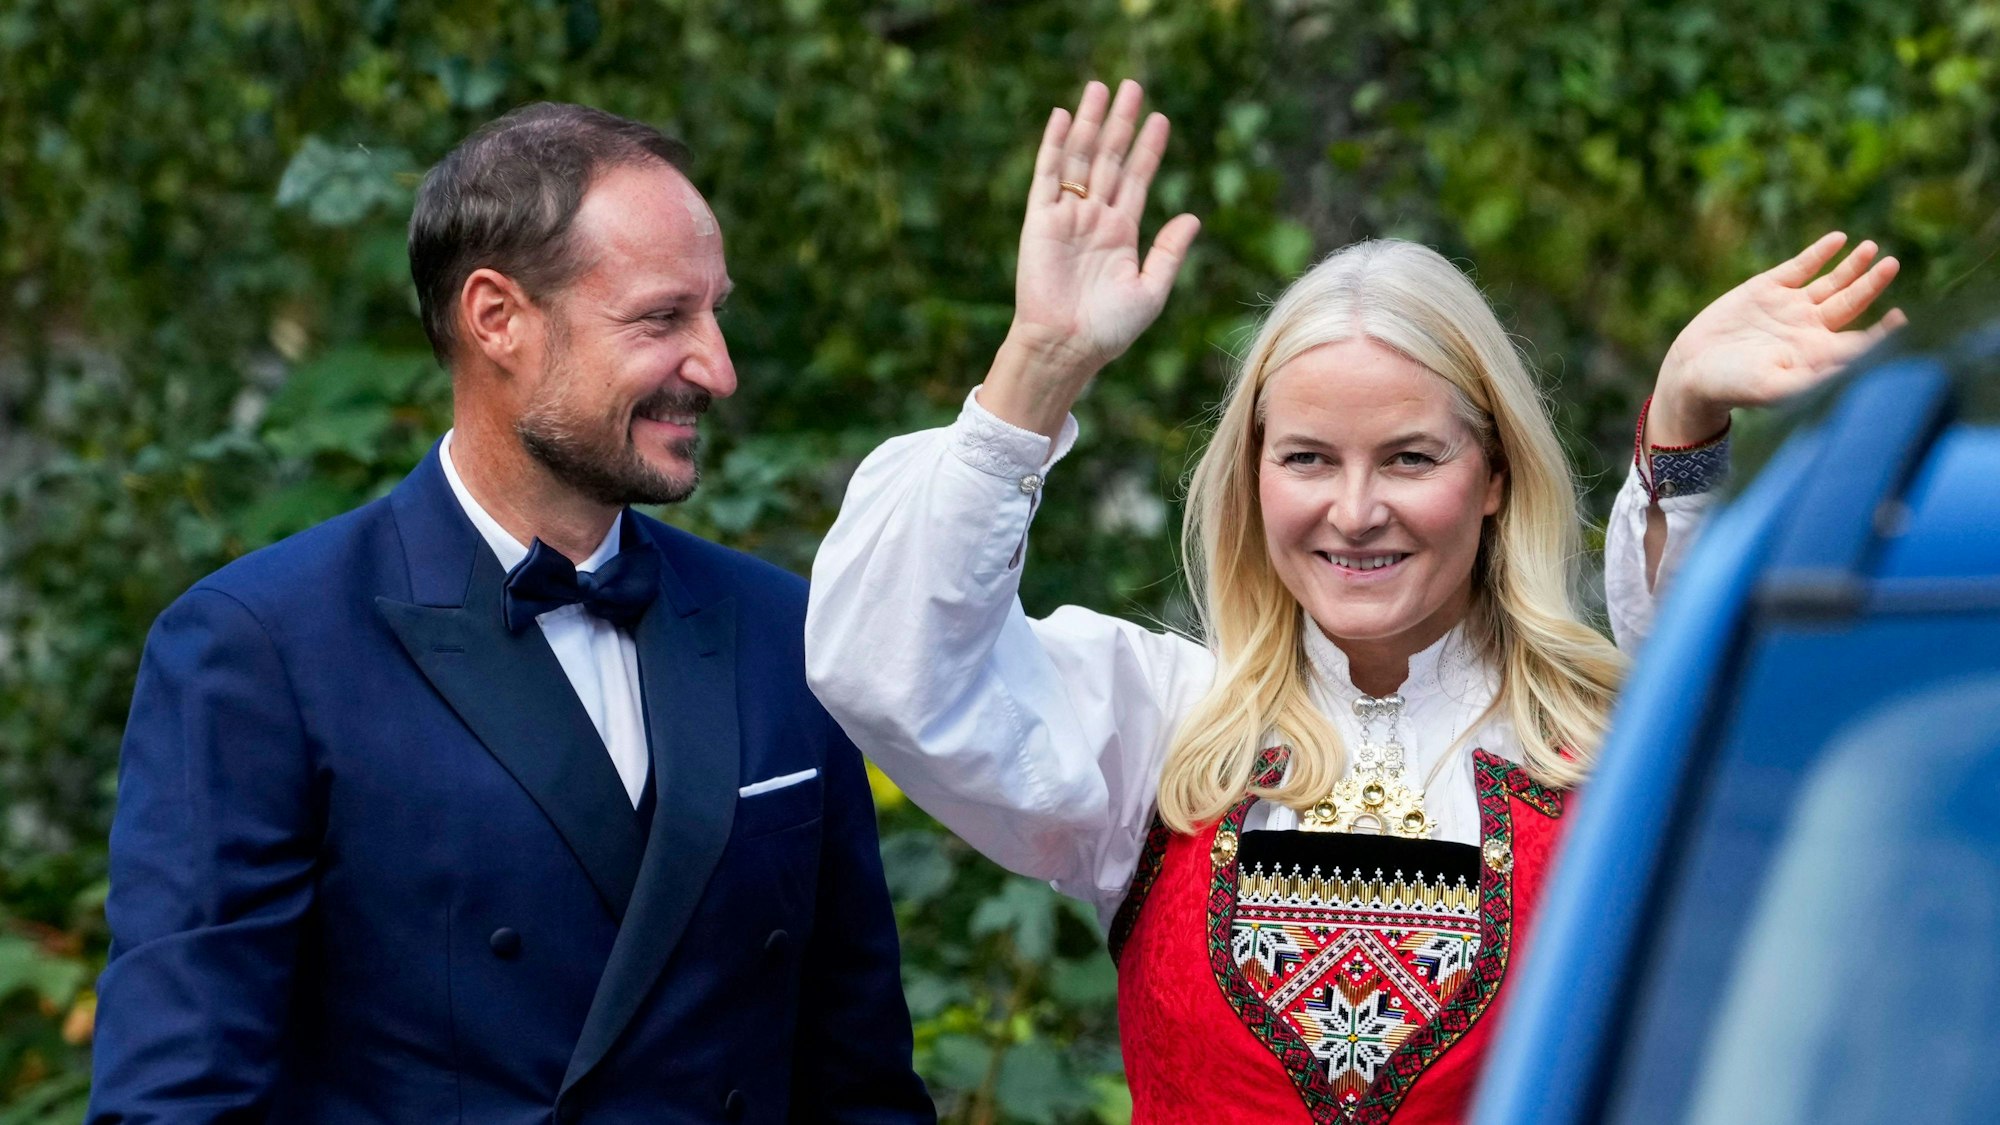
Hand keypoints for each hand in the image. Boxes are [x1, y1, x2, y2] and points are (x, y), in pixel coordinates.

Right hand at [982, 80, 1200, 436]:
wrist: (1067, 347)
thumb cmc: (1109, 329)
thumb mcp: (1151, 290)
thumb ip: (1169, 252)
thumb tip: (1193, 216)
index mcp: (1122, 232)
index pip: (1138, 178)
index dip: (1148, 149)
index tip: (1160, 119)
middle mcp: (1095, 217)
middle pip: (1109, 158)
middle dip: (1120, 122)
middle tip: (1132, 86)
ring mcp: (1067, 216)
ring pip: (1080, 158)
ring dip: (1089, 122)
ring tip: (1100, 88)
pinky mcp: (1041, 220)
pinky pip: (1047, 175)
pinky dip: (1054, 145)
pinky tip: (1062, 116)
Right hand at [1650, 233, 1905, 445]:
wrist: (1692, 371)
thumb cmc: (1734, 387)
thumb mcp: (1777, 388)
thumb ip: (1815, 378)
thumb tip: (1854, 367)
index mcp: (1819, 354)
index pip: (1862, 340)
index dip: (1884, 331)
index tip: (1900, 318)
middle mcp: (1810, 328)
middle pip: (1852, 302)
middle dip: (1872, 283)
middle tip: (1892, 264)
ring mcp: (1789, 306)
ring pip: (1831, 281)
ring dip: (1852, 265)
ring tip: (1871, 249)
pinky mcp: (1766, 289)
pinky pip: (1799, 267)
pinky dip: (1819, 253)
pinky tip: (1837, 239)